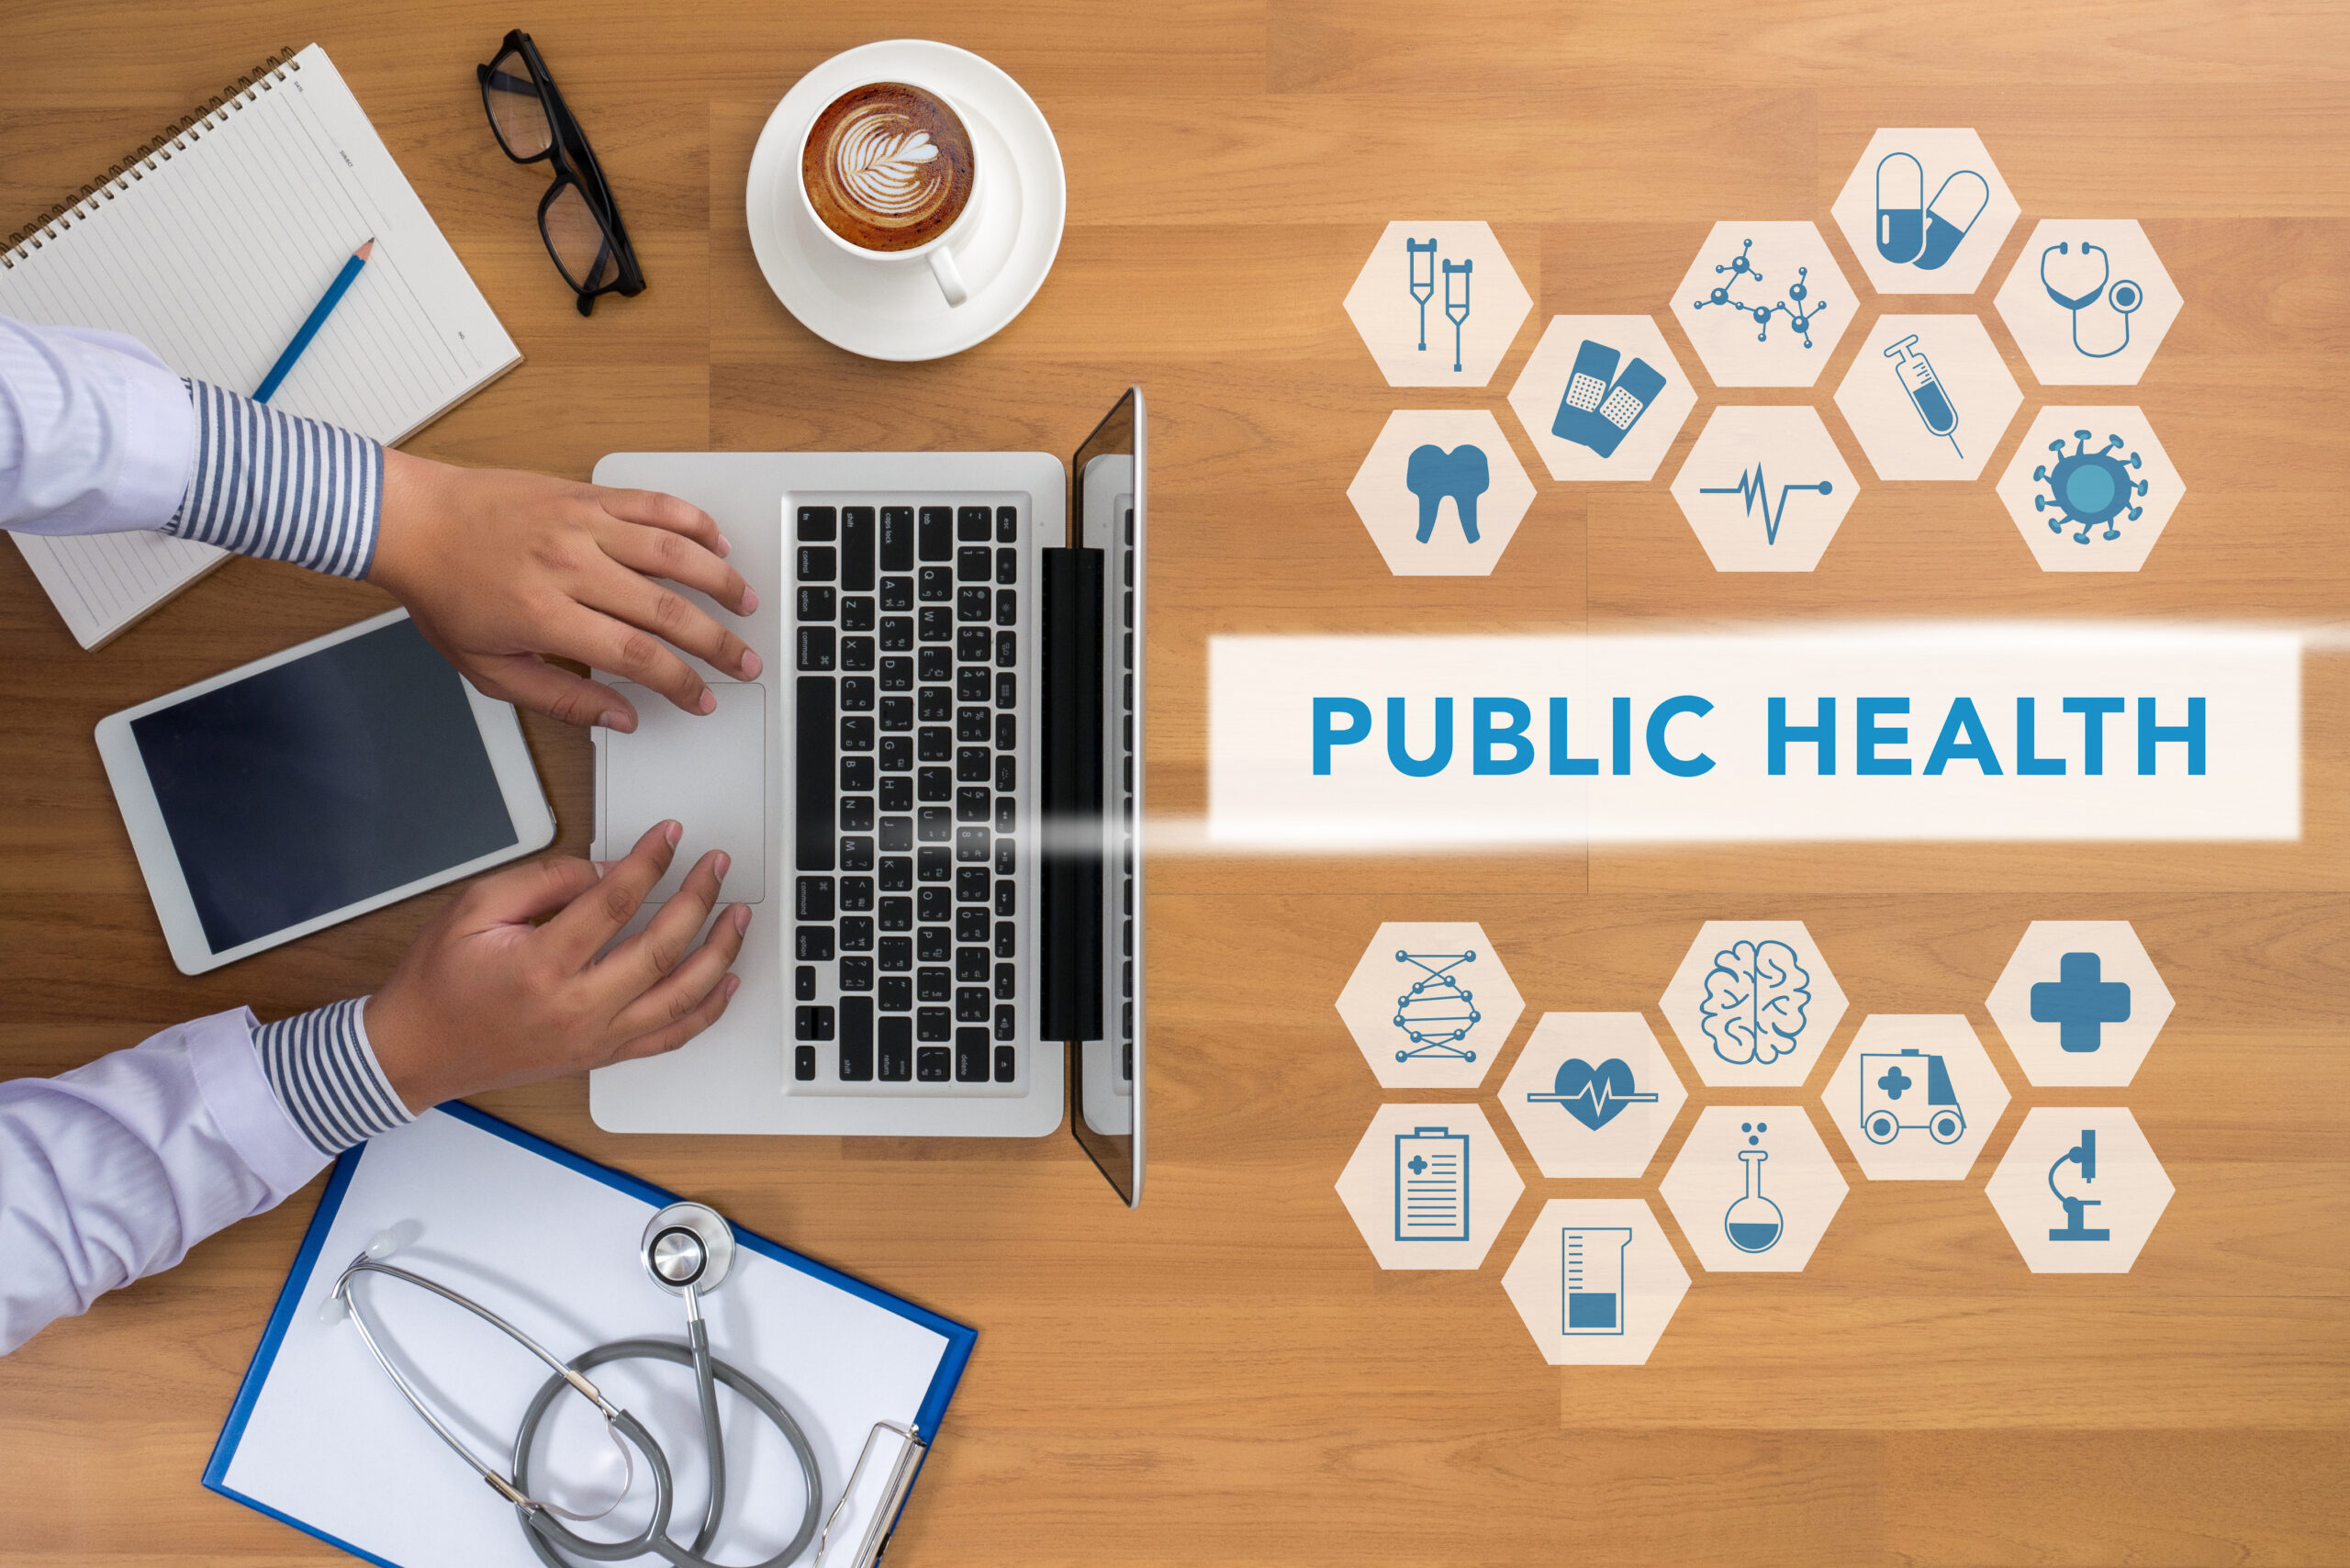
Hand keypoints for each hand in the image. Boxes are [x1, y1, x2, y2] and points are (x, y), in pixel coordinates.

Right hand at [363, 821, 750, 1110]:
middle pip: (660, 949)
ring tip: (737, 915)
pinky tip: (728, 980)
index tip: (671, 836)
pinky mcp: (602, 1056)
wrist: (418, 1051)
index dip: (651, 860)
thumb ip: (542, 881)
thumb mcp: (474, 909)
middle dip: (699, 899)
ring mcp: (595, 1038)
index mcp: (541, 965)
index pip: (615, 902)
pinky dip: (707, 1009)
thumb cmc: (439, 981)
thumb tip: (603, 869)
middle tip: (717, 866)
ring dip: (719, 953)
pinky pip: (670, 1036)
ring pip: (680, 997)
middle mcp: (576, 1007)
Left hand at [369, 448, 761, 730]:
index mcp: (546, 615)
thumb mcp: (489, 668)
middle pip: (667, 609)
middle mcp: (571, 566)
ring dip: (719, 580)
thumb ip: (560, 699)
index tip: (702, 698)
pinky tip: (715, 540)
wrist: (413, 521)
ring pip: (672, 552)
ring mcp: (581, 524)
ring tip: (745, 602)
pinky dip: (691, 519)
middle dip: (717, 643)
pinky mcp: (585, 494)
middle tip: (744, 661)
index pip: (637, 656)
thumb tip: (620, 717)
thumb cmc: (444, 593)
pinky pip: (652, 502)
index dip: (681, 683)